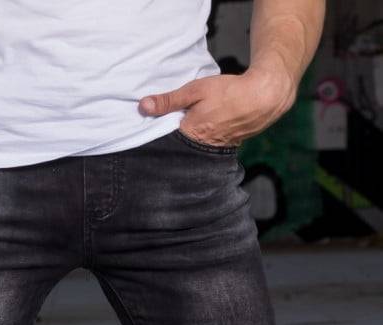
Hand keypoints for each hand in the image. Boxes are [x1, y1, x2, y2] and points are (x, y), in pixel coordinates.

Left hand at [138, 65, 296, 146]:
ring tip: (188, 129)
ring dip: (188, 142)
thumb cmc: (228, 92)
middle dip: (172, 141)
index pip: (165, 142)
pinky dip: (203, 142)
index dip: (157, 135)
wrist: (263, 97)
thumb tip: (143, 106)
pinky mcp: (226, 148)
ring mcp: (215, 150)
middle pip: (179, 148)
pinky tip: (204, 131)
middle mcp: (202, 149)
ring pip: (193, 149)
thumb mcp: (195, 90)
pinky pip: (208, 148)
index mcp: (191, 136)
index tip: (150, 128)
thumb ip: (169, 100)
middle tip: (166, 131)